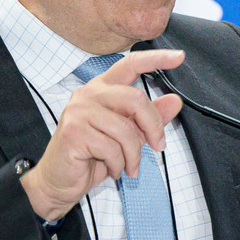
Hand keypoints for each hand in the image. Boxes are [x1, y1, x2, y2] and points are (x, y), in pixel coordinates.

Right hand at [20, 49, 184, 220]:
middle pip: (135, 99)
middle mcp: (89, 94)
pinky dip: (119, 165)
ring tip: (128, 167)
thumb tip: (175, 101)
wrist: (59, 182)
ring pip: (125, 130)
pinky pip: (112, 148)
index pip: (130, 65)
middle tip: (159, 147)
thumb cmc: (92, 157)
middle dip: (153, 127)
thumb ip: (149, 118)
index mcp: (102, 89)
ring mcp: (78, 111)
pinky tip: (112, 170)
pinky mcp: (74, 132)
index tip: (179, 56)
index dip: (156, 59)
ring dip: (133, 156)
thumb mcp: (128, 136)